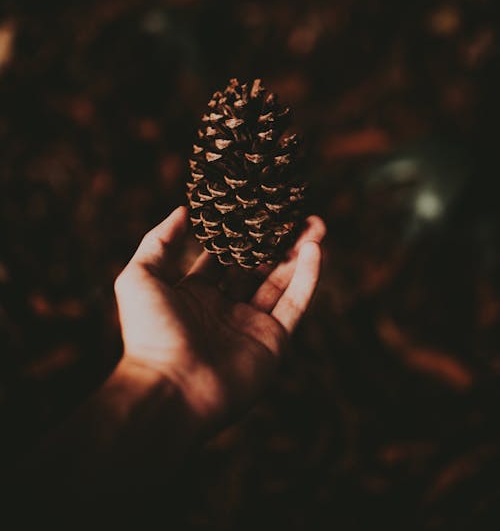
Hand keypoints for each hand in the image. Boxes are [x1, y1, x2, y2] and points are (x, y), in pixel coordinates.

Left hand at [114, 206, 325, 431]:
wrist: (170, 390)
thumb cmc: (149, 334)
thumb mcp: (140, 277)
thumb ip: (159, 241)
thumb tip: (183, 210)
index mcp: (194, 295)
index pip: (223, 258)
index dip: (239, 233)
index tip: (254, 208)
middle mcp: (225, 310)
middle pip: (257, 266)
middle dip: (275, 241)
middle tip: (293, 213)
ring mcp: (251, 326)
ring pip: (281, 281)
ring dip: (299, 252)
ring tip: (316, 223)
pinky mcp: (273, 342)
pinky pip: (294, 304)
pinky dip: (307, 278)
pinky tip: (315, 249)